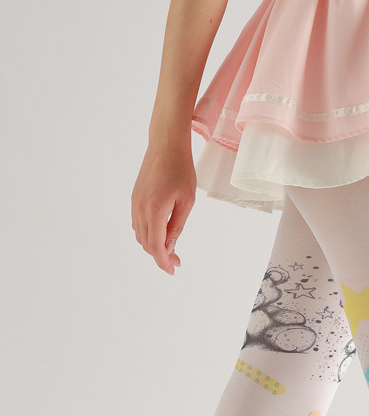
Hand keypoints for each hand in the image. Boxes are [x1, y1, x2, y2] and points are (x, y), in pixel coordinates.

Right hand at [131, 136, 196, 273]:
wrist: (166, 145)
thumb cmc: (181, 170)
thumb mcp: (186, 201)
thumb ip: (177, 226)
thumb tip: (169, 246)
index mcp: (154, 211)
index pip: (156, 246)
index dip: (164, 262)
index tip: (173, 270)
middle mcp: (140, 209)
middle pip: (146, 244)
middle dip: (161, 256)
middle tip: (177, 261)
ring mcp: (135, 204)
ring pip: (140, 235)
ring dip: (153, 246)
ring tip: (171, 249)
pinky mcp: (134, 199)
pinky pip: (138, 224)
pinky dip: (147, 234)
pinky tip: (160, 234)